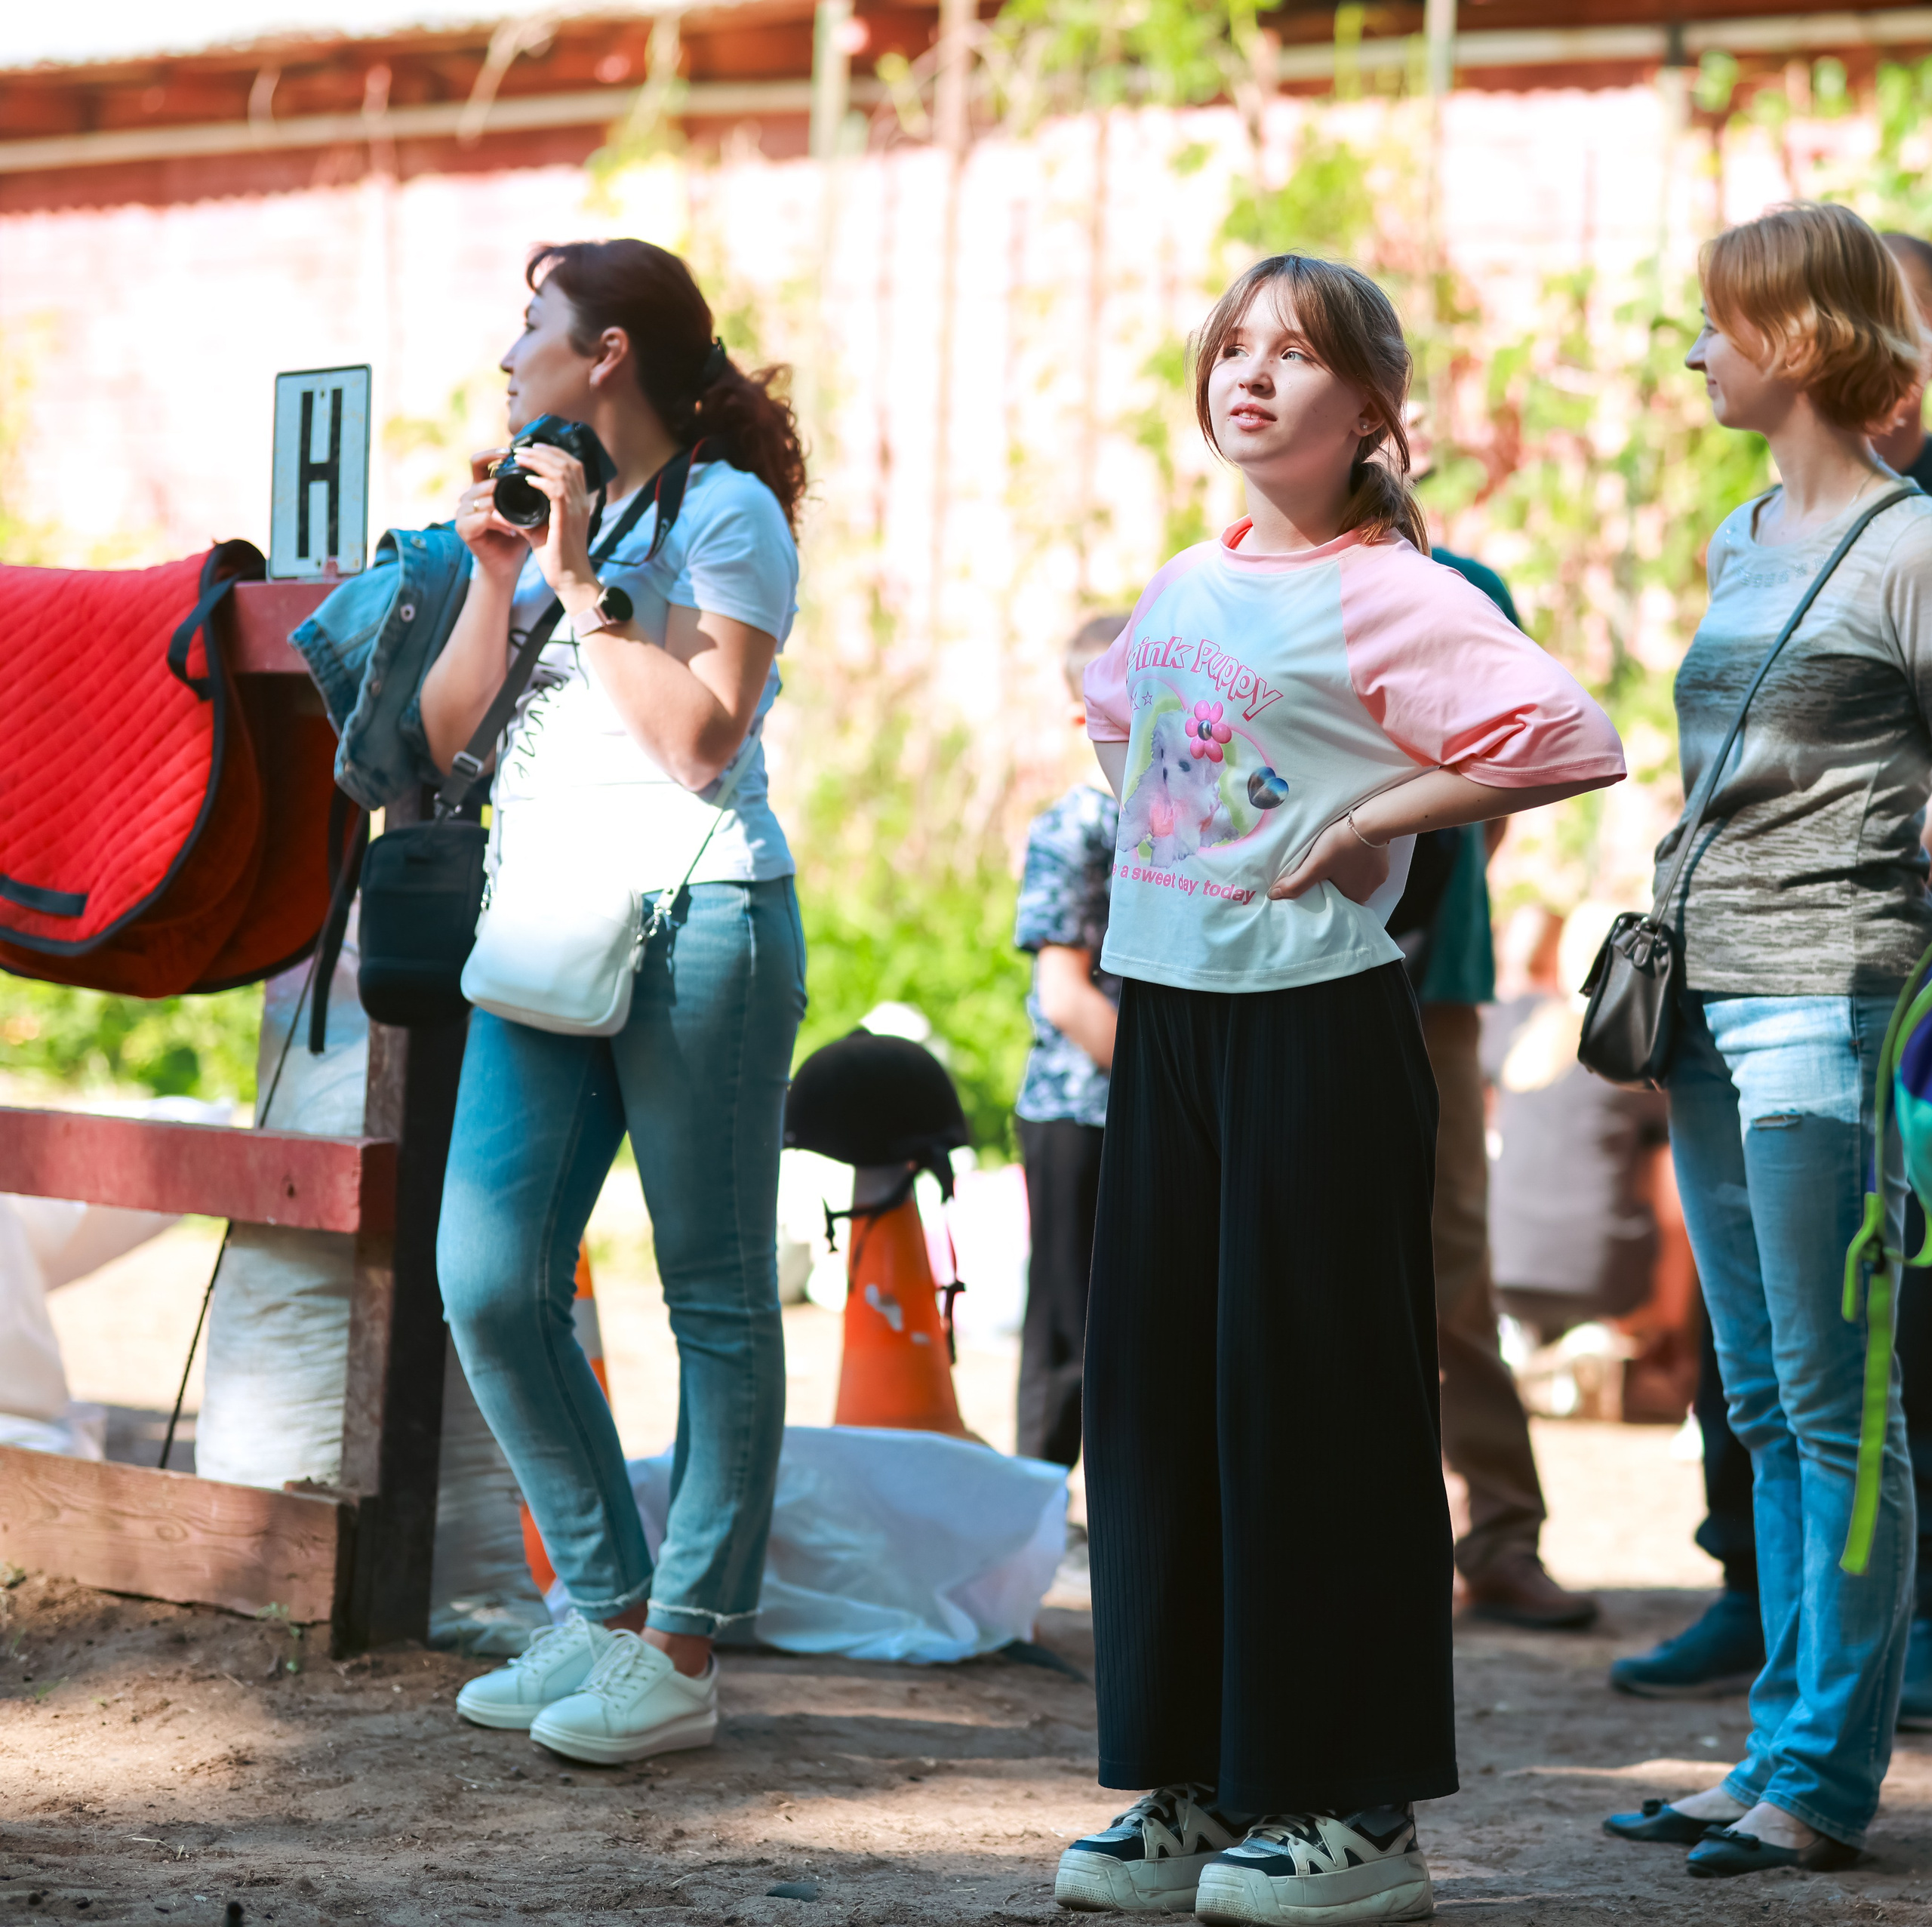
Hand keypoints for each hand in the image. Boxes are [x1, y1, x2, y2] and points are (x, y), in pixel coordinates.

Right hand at [455, 448, 527, 585]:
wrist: (508, 564)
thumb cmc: (519, 534)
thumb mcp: (526, 507)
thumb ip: (530, 487)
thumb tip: (548, 465)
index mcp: (482, 486)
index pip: (480, 461)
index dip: (493, 453)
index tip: (513, 452)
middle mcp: (469, 496)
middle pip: (481, 477)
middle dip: (503, 482)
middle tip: (526, 487)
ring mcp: (463, 511)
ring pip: (483, 497)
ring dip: (505, 505)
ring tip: (522, 517)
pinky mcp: (463, 527)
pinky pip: (482, 518)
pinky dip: (500, 523)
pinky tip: (512, 530)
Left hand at [495, 441, 598, 604]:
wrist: (569, 579)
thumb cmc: (556, 557)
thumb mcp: (541, 528)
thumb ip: (528, 512)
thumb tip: (505, 501)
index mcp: (579, 503)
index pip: (574, 467)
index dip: (555, 453)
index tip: (534, 448)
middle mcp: (581, 503)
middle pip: (569, 464)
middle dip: (545, 452)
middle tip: (523, 448)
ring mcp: (576, 511)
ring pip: (562, 472)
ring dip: (539, 461)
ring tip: (521, 458)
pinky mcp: (567, 520)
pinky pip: (557, 491)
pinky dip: (541, 481)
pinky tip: (527, 479)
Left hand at [1268, 816, 1389, 903]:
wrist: (1371, 821)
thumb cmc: (1341, 844)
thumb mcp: (1315, 865)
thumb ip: (1295, 883)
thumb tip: (1274, 896)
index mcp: (1355, 897)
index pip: (1335, 903)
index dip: (1323, 895)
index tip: (1314, 886)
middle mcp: (1369, 890)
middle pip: (1346, 890)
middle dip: (1334, 883)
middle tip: (1321, 871)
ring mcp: (1379, 875)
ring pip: (1356, 877)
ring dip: (1345, 871)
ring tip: (1333, 859)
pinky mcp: (1384, 859)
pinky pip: (1367, 865)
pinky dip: (1357, 861)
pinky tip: (1348, 851)